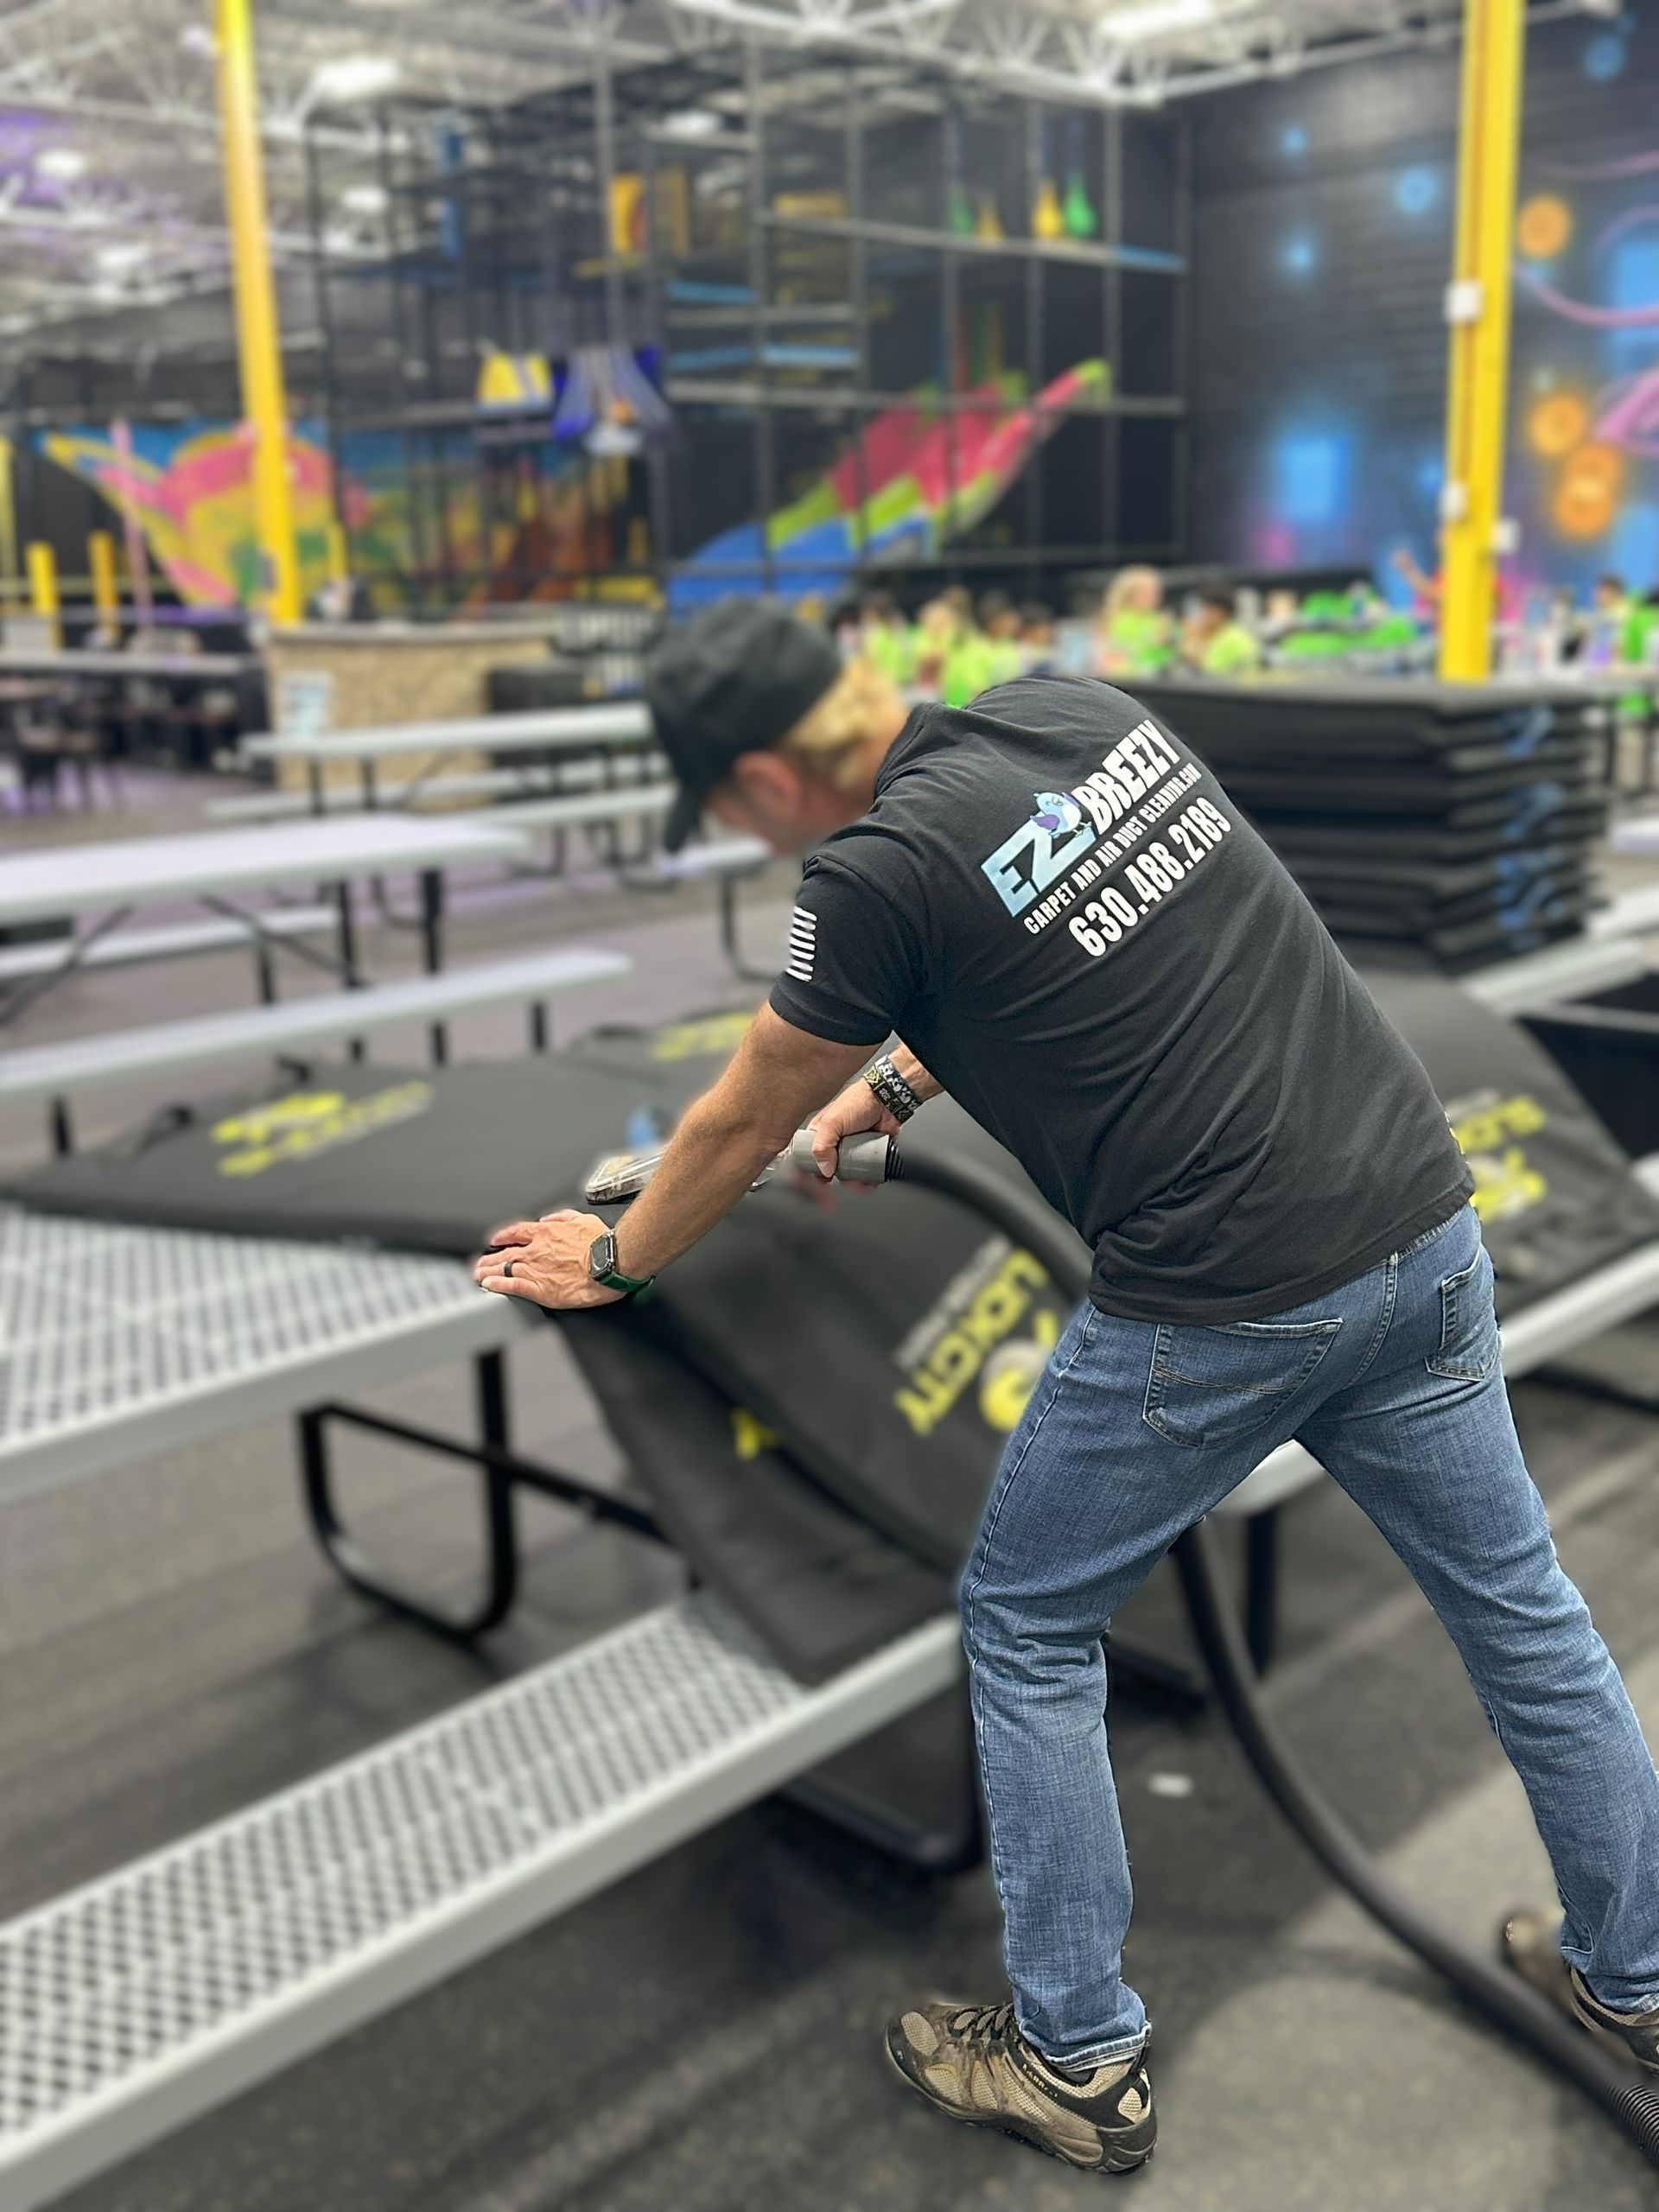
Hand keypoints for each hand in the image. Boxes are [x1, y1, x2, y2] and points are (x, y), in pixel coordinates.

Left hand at [474, 1208, 624, 1308]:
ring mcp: (536, 1270)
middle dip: (490, 1258)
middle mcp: (536, 1250)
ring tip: (478, 1275)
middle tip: (479, 1263)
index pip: (516, 1233)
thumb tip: (549, 1219)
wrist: (611, 1263)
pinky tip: (489, 1286)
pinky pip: (512, 1286)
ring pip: (503, 1269)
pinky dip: (497, 1286)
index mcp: (546, 1233)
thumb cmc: (602, 1243)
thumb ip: (562, 1217)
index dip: (503, 1236)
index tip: (495, 1240)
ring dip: (488, 1272)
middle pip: (505, 1253)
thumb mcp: (582, 1219)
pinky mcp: (540, 1289)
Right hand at [805, 1076, 901, 1179]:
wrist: (887, 1100)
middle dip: (833, 1180)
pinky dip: (868, 1179)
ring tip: (858, 1184)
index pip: (808, 1156)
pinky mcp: (869, 1152)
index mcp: (821, 1133)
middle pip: (829, 1168)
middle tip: (837, 1186)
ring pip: (848, 1172)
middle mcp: (835, 1142)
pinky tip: (869, 1181)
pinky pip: (866, 1170)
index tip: (814, 1182)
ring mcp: (852, 1148)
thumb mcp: (833, 1122)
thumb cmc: (858, 1102)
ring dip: (852, 1182)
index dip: (809, 1170)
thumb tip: (823, 1170)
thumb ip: (822, 1146)